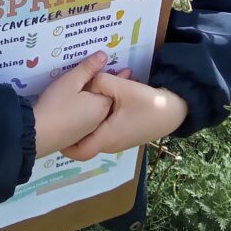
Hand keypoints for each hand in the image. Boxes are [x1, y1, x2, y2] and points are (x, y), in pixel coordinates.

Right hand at [33, 51, 111, 157]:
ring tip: (97, 88)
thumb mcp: (70, 81)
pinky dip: (91, 110)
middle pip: (108, 100)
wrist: (37, 134)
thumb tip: (104, 56)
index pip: (114, 88)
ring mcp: (88, 131)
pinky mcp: (77, 137)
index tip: (128, 69)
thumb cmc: (55, 104)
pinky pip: (90, 119)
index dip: (120, 77)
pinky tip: (83, 106)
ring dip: (100, 100)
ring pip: (99, 111)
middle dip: (111, 89)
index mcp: (101, 105)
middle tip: (114, 76)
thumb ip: (88, 68)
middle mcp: (99, 120)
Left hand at [61, 73, 188, 161]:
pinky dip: (100, 115)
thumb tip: (87, 79)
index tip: (54, 130)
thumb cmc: (148, 104)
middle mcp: (110, 143)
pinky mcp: (125, 133)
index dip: (64, 144)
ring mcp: (118, 140)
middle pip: (85, 138)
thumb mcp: (123, 89)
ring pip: (95, 131)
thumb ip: (101, 82)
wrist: (175, 111)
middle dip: (76, 123)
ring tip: (83, 97)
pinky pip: (105, 127)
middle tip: (66, 107)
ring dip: (90, 116)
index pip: (78, 150)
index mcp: (106, 137)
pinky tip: (102, 98)